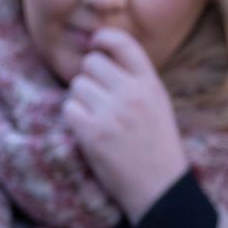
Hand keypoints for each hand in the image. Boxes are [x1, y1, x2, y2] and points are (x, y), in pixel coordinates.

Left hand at [61, 28, 190, 222]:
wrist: (159, 188)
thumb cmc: (156, 147)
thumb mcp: (157, 105)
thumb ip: (134, 80)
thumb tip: (98, 53)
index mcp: (151, 85)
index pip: (124, 43)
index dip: (104, 38)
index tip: (95, 43)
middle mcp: (132, 94)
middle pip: (91, 63)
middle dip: (89, 77)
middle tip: (97, 99)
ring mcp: (112, 113)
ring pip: (77, 86)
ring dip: (80, 99)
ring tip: (97, 118)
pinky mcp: (92, 133)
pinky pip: (68, 108)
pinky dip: (73, 118)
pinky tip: (87, 131)